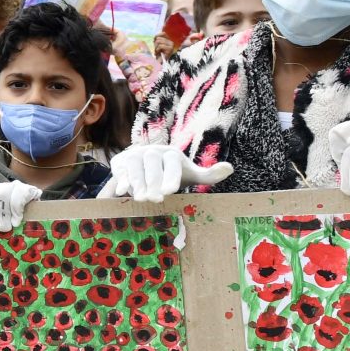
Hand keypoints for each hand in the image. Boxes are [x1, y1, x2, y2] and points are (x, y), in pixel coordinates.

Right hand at [104, 145, 234, 202]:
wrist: (146, 168)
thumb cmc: (171, 175)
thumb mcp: (190, 175)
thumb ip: (208, 175)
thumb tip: (229, 168)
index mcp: (171, 154)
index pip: (171, 162)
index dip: (170, 176)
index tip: (170, 191)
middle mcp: (152, 152)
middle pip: (152, 163)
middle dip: (153, 181)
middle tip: (155, 198)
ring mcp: (134, 155)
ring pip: (135, 166)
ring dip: (137, 182)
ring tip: (141, 199)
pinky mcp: (120, 163)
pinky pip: (120, 171)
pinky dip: (120, 181)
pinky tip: (121, 193)